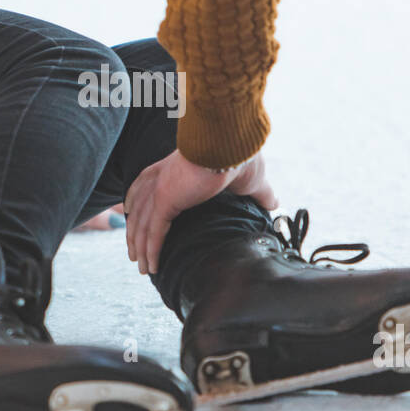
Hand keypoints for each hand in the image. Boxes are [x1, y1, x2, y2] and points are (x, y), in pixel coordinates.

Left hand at [124, 150, 277, 274]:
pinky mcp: (165, 199)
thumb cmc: (242, 154)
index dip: (140, 202)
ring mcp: (161, 188)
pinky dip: (151, 251)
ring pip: (142, 224)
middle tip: (135, 253)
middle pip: (139, 208)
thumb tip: (275, 203)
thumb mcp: (252, 179)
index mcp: (176, 166)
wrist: (233, 144)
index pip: (148, 184)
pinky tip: (151, 266)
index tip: (134, 217)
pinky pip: (153, 232)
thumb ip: (260, 193)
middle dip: (135, 232)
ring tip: (142, 266)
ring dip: (140, 248)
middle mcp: (162, 176)